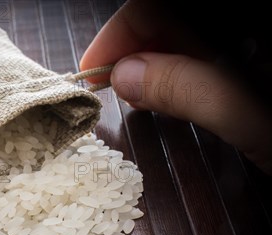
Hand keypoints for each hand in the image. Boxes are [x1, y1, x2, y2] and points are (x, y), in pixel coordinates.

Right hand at [80, 0, 271, 173]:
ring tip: (130, 96)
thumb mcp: (249, 116)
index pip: (155, 8)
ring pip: (175, 40)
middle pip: (162, 23)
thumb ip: (188, 89)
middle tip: (106, 89)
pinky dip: (169, 75)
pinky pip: (193, 58)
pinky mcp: (240, 67)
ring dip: (146, 65)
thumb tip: (124, 77)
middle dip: (127, 52)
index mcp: (238, 30)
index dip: (116, 36)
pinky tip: (161, 95)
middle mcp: (233, 34)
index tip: (92, 72)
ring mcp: (238, 50)